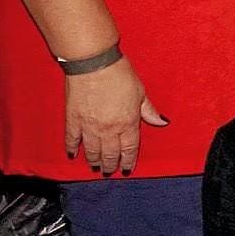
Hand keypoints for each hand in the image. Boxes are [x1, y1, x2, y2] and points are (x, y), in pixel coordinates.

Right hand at [62, 56, 165, 174]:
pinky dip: (72, 148)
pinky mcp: (73, 119)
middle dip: (111, 164)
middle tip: (110, 171)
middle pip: (110, 153)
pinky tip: (73, 154)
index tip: (127, 168)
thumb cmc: (119, 75)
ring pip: (92, 150)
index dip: (128, 160)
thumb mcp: (140, 92)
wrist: (94, 64)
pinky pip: (72, 139)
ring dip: (94, 161)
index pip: (129, 149)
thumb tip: (161, 122)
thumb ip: (149, 111)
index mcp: (128, 123)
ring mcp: (89, 126)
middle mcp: (109, 129)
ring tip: (95, 167)